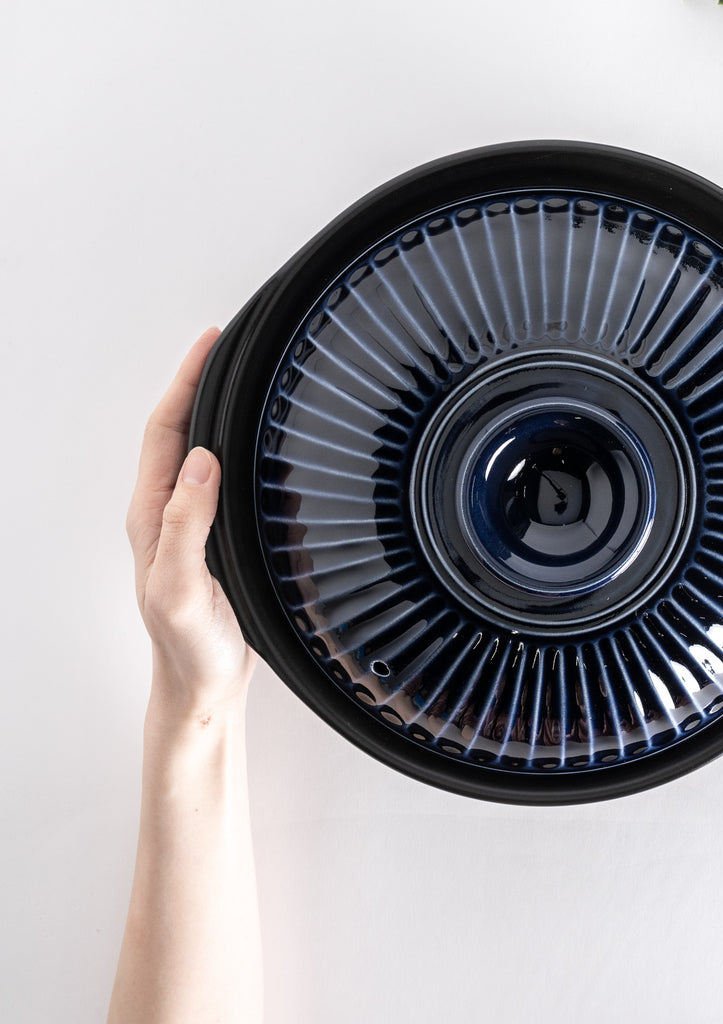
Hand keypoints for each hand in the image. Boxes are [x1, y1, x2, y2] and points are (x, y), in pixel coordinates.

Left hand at [126, 328, 257, 716]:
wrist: (202, 687)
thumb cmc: (188, 647)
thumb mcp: (181, 589)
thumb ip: (185, 526)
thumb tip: (201, 462)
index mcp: (154, 515)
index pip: (168, 431)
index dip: (186, 382)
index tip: (211, 343)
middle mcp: (170, 513)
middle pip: (181, 431)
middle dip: (201, 383)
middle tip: (230, 349)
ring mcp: (192, 525)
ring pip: (202, 453)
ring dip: (218, 414)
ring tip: (244, 384)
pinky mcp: (215, 540)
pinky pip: (225, 482)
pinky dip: (240, 452)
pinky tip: (260, 448)